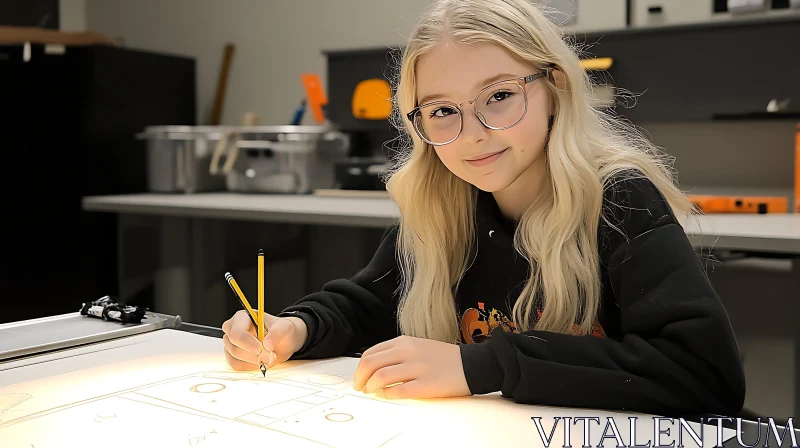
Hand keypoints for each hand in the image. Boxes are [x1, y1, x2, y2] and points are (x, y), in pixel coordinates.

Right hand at [222, 310, 307, 370]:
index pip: (236, 332)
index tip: (260, 349)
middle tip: (269, 355)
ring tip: (268, 355)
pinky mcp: (233, 356)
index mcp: (242, 317)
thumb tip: (266, 344)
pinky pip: (237, 365)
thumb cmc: (281, 330)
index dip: (246, 342)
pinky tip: (260, 360)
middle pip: (234, 346)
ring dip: (254, 361)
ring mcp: (231, 344)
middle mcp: (233, 329)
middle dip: (253, 354)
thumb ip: (277, 333)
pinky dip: (250, 366)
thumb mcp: (285, 327)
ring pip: (234, 358)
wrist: (284, 341)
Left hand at [352, 335, 470, 399]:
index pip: (370, 354)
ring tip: (373, 393)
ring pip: (381, 377)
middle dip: (360, 379)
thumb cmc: (443, 358)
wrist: (471, 364)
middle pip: (370, 364)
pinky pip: (399, 391)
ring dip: (371, 388)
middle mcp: (408, 352)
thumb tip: (372, 369)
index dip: (359, 369)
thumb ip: (395, 354)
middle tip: (361, 388)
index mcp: (404, 342)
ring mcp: (417, 368)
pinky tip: (388, 396)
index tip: (359, 378)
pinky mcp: (426, 384)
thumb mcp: (417, 346)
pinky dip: (388, 395)